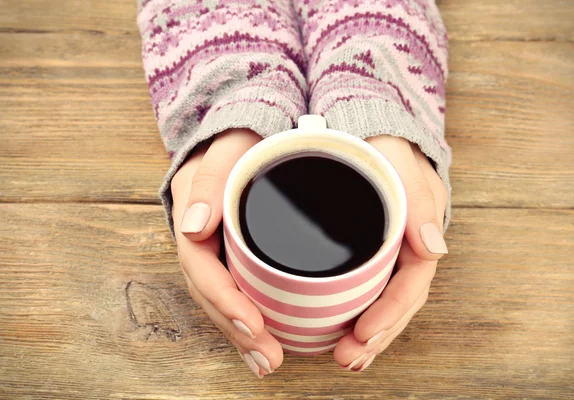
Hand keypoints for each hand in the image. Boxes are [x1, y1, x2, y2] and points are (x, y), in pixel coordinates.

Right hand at [171, 129, 282, 378]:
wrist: (246, 132)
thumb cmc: (242, 137)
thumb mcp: (229, 146)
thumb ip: (211, 179)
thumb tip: (194, 229)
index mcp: (192, 212)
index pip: (200, 266)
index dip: (225, 299)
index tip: (255, 325)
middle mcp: (198, 235)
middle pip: (209, 292)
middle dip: (237, 329)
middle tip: (269, 360)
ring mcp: (213, 245)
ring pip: (220, 297)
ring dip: (242, 334)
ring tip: (268, 363)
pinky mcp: (231, 251)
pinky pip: (234, 288)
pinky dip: (247, 317)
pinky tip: (263, 340)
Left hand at [333, 135, 447, 370]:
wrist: (368, 129)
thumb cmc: (383, 144)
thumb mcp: (400, 161)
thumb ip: (416, 199)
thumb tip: (434, 248)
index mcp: (418, 232)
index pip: (411, 285)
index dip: (390, 314)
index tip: (361, 335)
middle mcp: (407, 247)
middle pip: (398, 303)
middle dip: (376, 335)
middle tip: (348, 359)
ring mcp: (389, 251)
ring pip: (384, 301)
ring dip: (368, 333)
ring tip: (346, 358)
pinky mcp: (369, 251)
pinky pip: (369, 288)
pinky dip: (358, 313)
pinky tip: (343, 330)